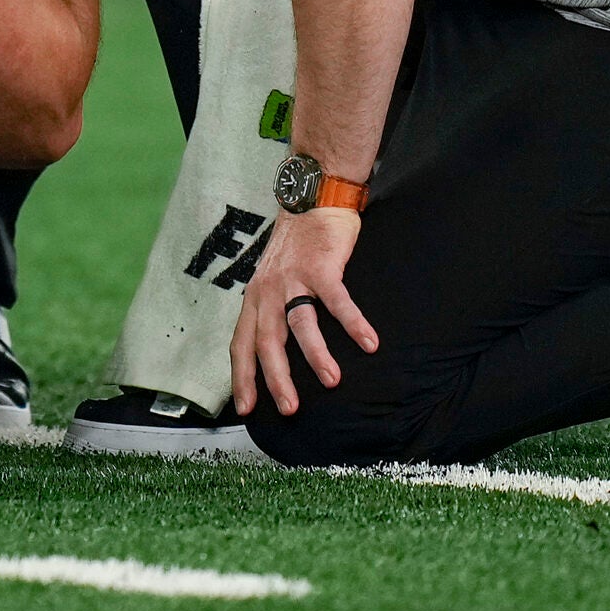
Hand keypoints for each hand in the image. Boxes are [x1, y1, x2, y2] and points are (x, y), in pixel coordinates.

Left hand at [231, 209, 378, 417]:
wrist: (310, 201)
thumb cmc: (294, 248)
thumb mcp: (270, 281)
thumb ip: (269, 312)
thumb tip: (272, 352)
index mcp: (253, 299)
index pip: (240, 345)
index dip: (242, 377)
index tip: (245, 409)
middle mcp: (267, 291)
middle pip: (267, 342)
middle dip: (276, 379)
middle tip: (289, 409)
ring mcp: (294, 279)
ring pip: (301, 324)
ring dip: (316, 355)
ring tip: (332, 382)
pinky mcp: (322, 267)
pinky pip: (338, 301)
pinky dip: (353, 323)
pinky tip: (369, 343)